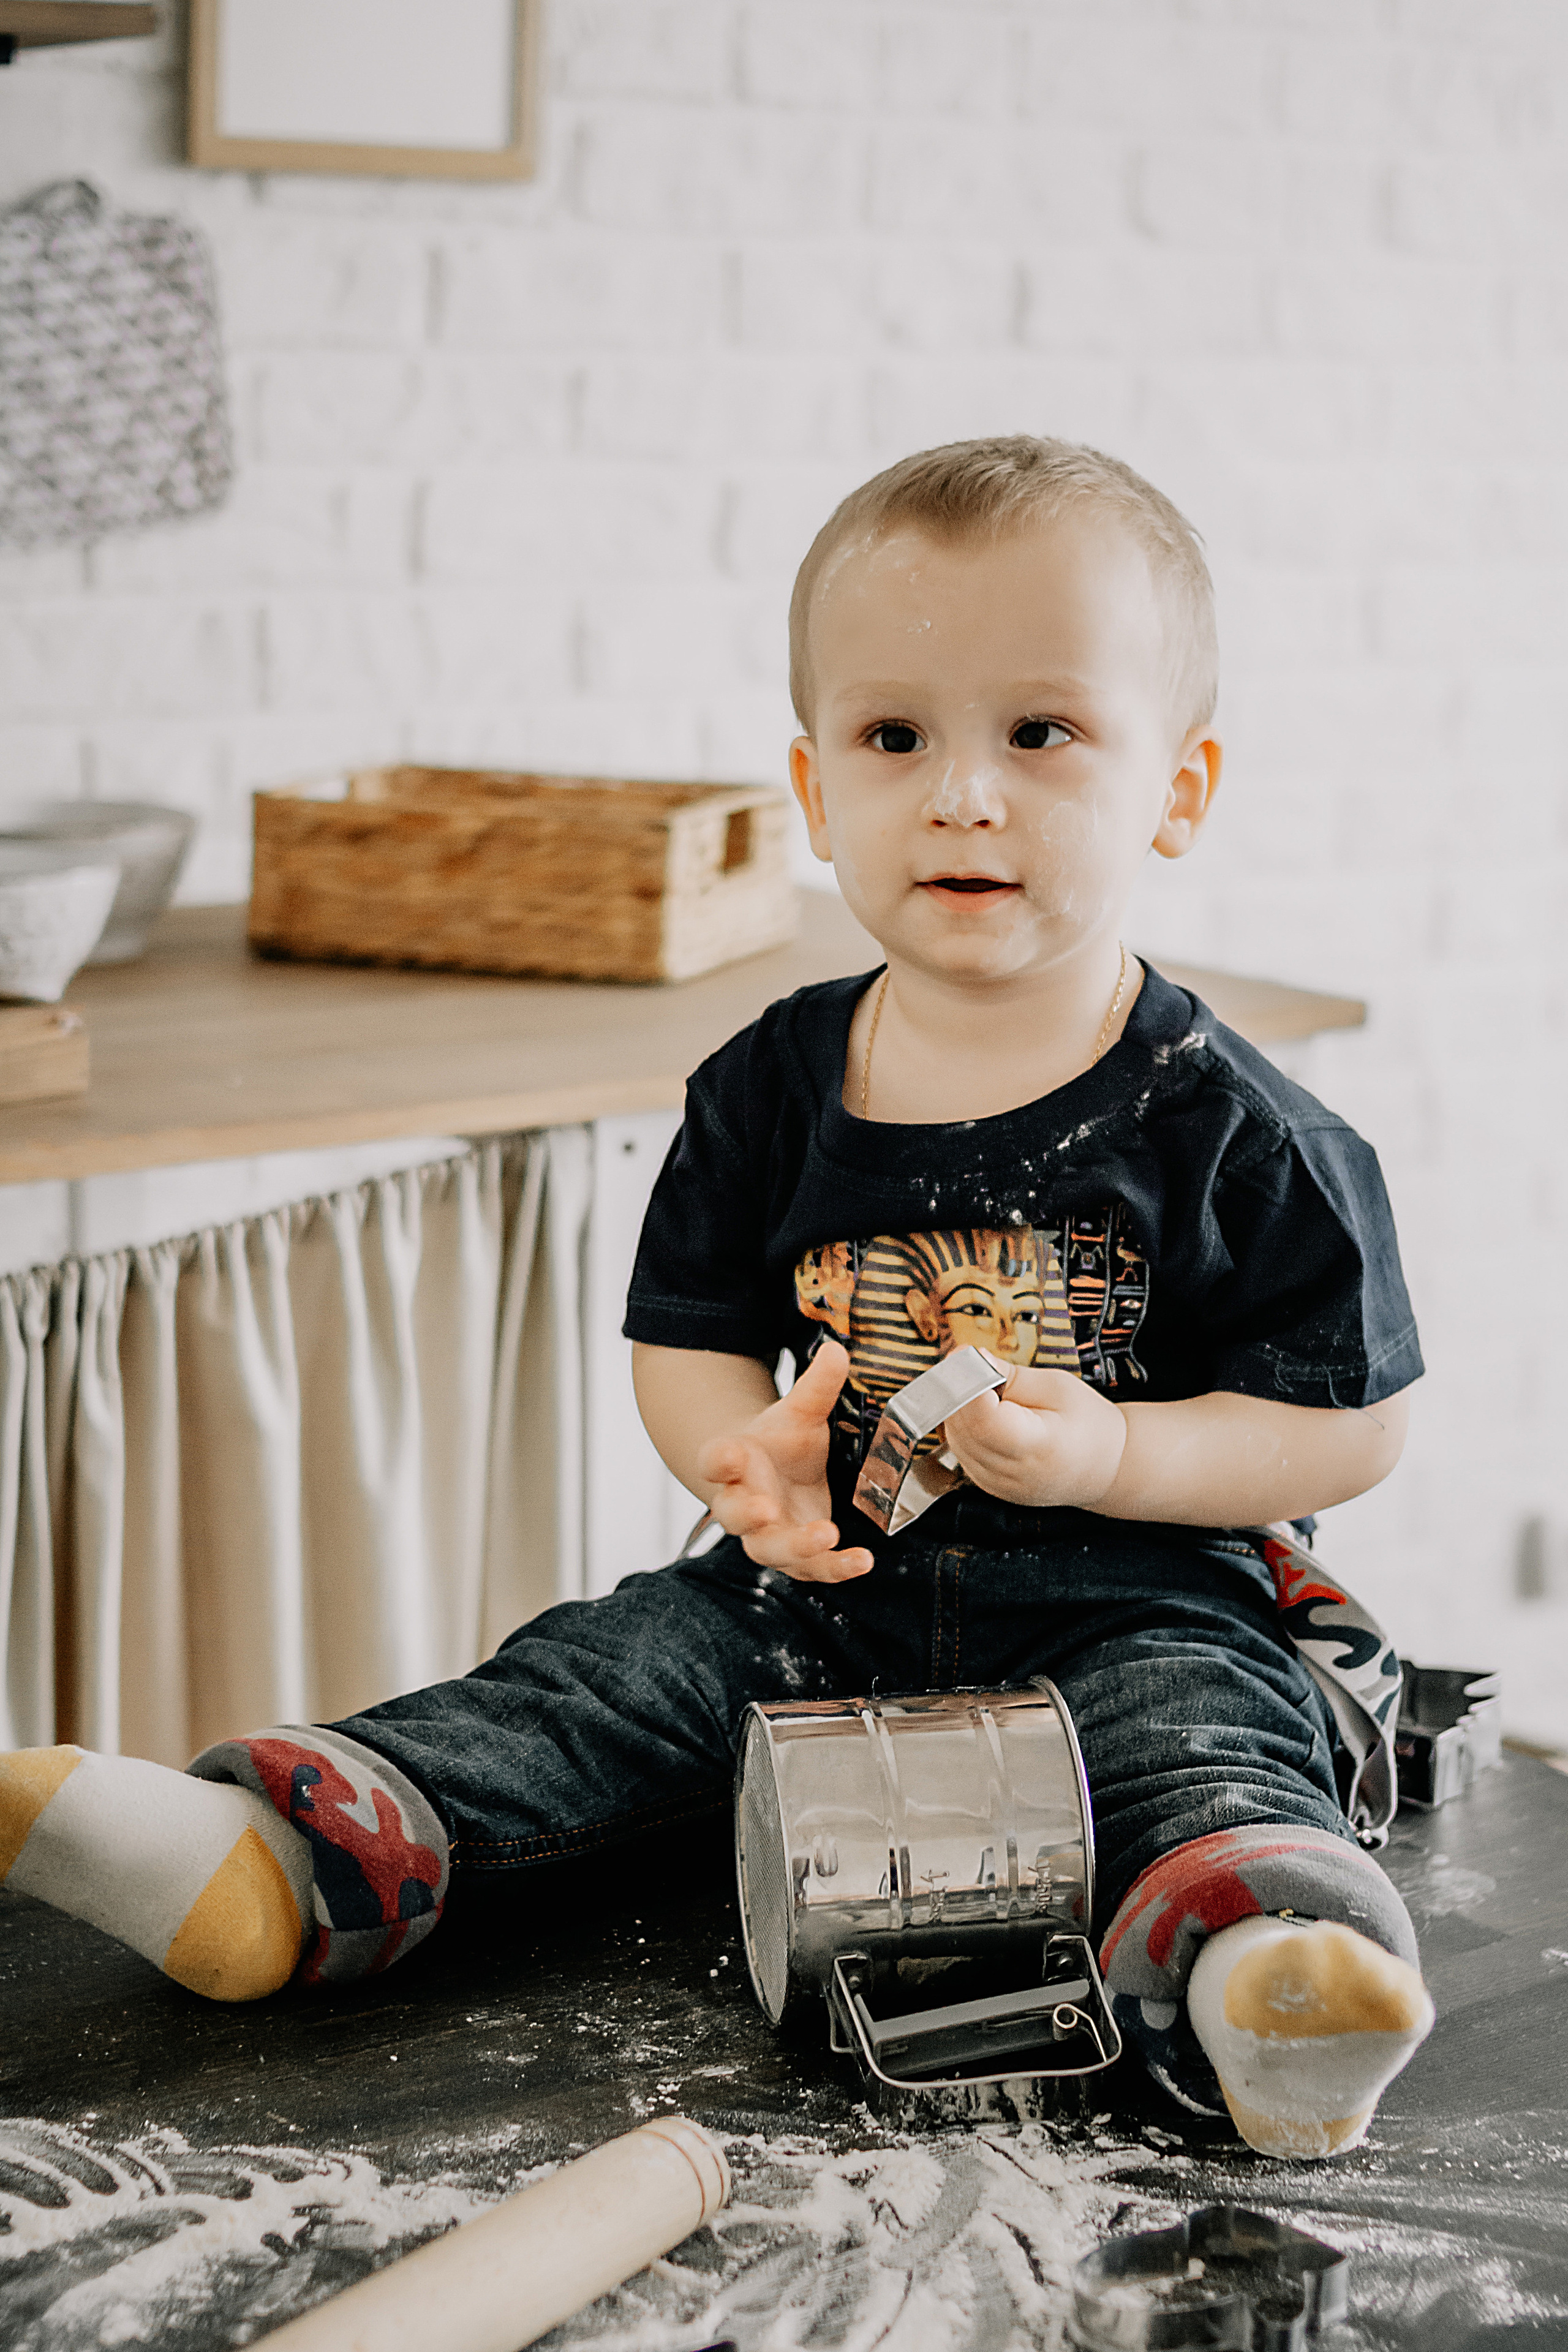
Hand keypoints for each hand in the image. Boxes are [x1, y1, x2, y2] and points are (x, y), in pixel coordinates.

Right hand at [696, 1341, 873, 1580]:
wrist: (778, 1479)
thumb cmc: (780, 1444)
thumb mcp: (799, 1413)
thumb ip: (816, 1386)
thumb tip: (838, 1350)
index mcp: (733, 1462)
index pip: (715, 1460)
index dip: (719, 1457)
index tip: (729, 1451)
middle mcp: (742, 1503)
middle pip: (734, 1515)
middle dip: (748, 1514)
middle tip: (765, 1508)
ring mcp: (767, 1534)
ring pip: (770, 1550)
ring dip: (796, 1546)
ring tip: (825, 1535)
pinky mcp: (796, 1555)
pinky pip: (811, 1569)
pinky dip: (836, 1568)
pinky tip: (863, 1561)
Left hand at [942, 1366, 1127, 1508]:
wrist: (1107, 1467)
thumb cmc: (1089, 1424)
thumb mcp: (1058, 1387)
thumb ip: (1010, 1375)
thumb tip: (969, 1358)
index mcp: (1038, 1447)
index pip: (983, 1419)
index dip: (966, 1385)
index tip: (964, 1356)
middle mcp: (1014, 1474)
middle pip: (964, 1429)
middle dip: (959, 1391)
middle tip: (969, 1364)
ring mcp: (1000, 1486)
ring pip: (956, 1441)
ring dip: (960, 1410)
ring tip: (983, 1389)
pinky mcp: (991, 1488)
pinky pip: (963, 1453)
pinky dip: (965, 1429)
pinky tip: (984, 1413)